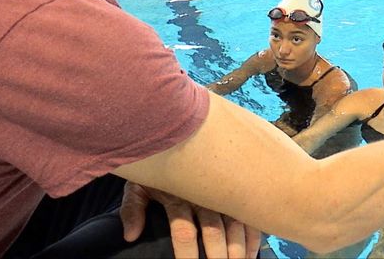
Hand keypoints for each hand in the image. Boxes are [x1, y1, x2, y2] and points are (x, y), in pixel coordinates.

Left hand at [120, 181, 260, 257]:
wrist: (177, 135)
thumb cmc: (157, 168)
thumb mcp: (139, 184)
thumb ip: (133, 209)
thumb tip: (130, 235)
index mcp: (178, 196)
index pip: (184, 232)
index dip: (187, 255)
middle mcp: (203, 195)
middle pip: (214, 231)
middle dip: (218, 255)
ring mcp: (221, 192)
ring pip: (235, 223)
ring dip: (238, 248)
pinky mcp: (235, 190)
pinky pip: (248, 214)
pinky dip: (252, 235)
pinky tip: (251, 254)